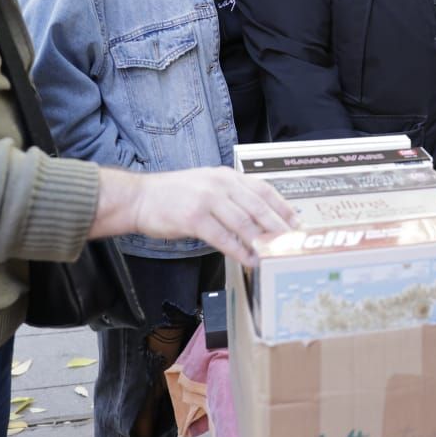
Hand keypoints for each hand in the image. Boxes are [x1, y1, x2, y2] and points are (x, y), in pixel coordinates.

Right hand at [94, 167, 294, 266]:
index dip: (283, 207)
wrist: (138, 198)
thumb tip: (257, 218)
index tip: (297, 223)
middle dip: (279, 227)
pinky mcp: (194, 218)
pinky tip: (249, 260)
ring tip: (275, 255)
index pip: (263, 190)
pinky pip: (224, 237)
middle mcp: (220, 184)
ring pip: (244, 223)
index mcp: (226, 176)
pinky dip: (240, 251)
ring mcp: (207, 200)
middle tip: (293, 243)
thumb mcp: (206, 185)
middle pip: (259, 207)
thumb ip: (231, 197)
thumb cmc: (172, 195)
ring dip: (262, 241)